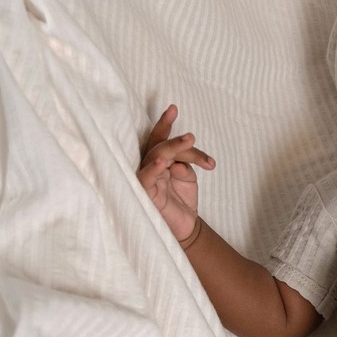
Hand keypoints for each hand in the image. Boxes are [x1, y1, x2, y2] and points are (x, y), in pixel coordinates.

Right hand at [137, 104, 215, 244]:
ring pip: (157, 157)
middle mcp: (150, 166)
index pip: (161, 140)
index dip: (165, 124)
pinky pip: (146, 178)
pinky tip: (163, 162)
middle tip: (192, 137)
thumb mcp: (188, 178)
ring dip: (173, 148)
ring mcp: (146, 178)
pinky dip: (153, 169)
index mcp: (160, 160)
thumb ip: (184, 165)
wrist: (185, 227)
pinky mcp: (144, 193)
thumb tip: (178, 163)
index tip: (173, 108)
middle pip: (161, 147)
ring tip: (190, 140)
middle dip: (176, 140)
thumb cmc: (182, 200)